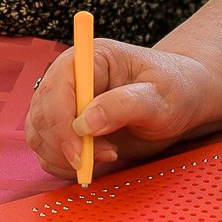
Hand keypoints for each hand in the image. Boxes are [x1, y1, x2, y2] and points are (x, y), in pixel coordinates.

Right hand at [23, 37, 220, 180]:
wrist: (182, 102)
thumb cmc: (175, 91)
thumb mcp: (160, 98)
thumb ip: (124, 106)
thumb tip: (85, 123)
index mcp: (90, 58)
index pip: (58, 87)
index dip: (61, 123)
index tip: (80, 152)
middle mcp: (71, 77)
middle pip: (41, 112)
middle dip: (62, 144)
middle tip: (100, 158)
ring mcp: (66, 102)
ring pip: (38, 133)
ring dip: (61, 156)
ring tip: (104, 156)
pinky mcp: (67, 126)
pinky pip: (47, 149)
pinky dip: (62, 164)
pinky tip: (93, 161)